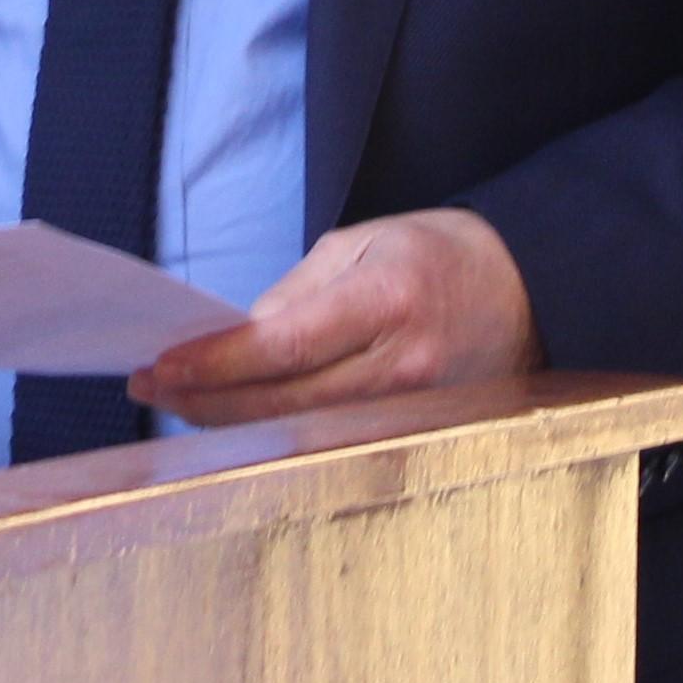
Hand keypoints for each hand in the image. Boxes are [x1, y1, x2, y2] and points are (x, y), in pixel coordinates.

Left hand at [129, 207, 540, 427]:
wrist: (532, 292)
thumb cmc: (441, 255)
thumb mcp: (366, 241)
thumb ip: (297, 292)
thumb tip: (235, 339)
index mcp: (388, 298)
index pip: (284, 344)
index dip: (216, 363)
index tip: (160, 365)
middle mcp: (404, 364)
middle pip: (284, 403)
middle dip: (206, 399)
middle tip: (149, 387)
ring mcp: (415, 409)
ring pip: (302, 433)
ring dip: (233, 422)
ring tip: (178, 403)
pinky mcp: (416, 435)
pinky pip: (332, 441)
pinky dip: (278, 434)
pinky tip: (239, 422)